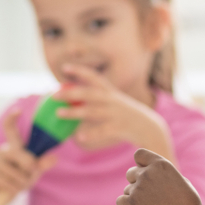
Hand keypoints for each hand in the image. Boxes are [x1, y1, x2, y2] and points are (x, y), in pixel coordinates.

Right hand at [0, 110, 56, 195]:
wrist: (3, 193)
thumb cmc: (21, 177)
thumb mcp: (35, 170)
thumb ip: (43, 163)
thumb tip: (54, 158)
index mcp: (14, 146)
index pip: (9, 128)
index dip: (12, 119)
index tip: (18, 110)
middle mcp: (2, 150)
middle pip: (18, 154)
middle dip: (29, 167)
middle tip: (32, 174)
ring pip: (14, 172)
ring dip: (23, 182)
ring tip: (22, 183)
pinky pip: (8, 183)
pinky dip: (15, 189)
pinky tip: (13, 188)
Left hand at [54, 64, 174, 159]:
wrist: (150, 128)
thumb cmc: (128, 117)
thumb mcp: (115, 103)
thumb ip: (98, 101)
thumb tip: (76, 101)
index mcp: (111, 93)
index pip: (94, 77)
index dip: (79, 71)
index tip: (64, 68)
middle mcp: (112, 101)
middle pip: (89, 93)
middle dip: (71, 92)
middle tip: (53, 94)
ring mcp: (116, 114)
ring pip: (92, 111)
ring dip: (75, 112)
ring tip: (58, 114)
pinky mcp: (120, 127)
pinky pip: (102, 130)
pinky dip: (91, 133)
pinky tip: (78, 137)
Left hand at [117, 149, 204, 204]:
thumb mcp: (181, 182)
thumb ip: (165, 176)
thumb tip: (158, 178)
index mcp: (160, 164)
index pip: (139, 154)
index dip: (140, 164)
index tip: (145, 172)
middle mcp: (147, 172)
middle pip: (130, 173)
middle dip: (136, 182)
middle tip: (148, 195)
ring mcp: (138, 187)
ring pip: (127, 189)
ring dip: (134, 197)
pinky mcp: (131, 202)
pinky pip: (120, 201)